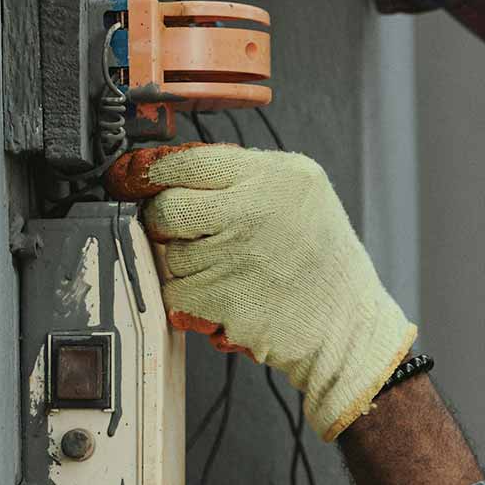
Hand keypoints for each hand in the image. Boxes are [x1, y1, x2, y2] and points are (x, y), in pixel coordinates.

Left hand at [106, 143, 417, 440]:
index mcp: (278, 174)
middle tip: (184, 233)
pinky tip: (224, 295)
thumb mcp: (303, 194)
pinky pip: (174, 291)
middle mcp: (255, 207)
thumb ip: (246, 176)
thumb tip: (174, 169)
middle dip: (164, 222)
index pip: (189, 159)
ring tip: (226, 270)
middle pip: (166, 206)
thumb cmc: (323, 262)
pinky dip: (189, 298)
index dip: (154, 172)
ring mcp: (236, 253)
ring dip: (184, 265)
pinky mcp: (220, 296)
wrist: (346, 325)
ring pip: (168, 253)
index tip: (138, 179)